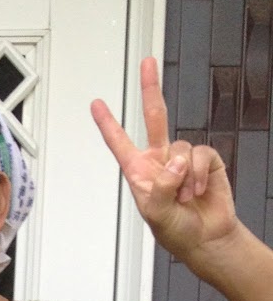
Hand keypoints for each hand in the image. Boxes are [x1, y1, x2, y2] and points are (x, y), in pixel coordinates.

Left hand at [91, 56, 236, 265]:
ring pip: (181, 146)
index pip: (119, 143)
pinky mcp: (204, 160)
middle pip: (155, 118)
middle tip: (147, 62)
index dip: (108, 124)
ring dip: (183, 176)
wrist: (205, 238)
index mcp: (139, 172)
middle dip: (151, 89)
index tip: (96, 104)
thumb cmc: (175, 230)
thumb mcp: (155, 214)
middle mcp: (160, 160)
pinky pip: (200, 154)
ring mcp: (182, 158)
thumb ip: (159, 187)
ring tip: (184, 196)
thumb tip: (174, 161)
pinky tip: (198, 190)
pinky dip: (198, 174)